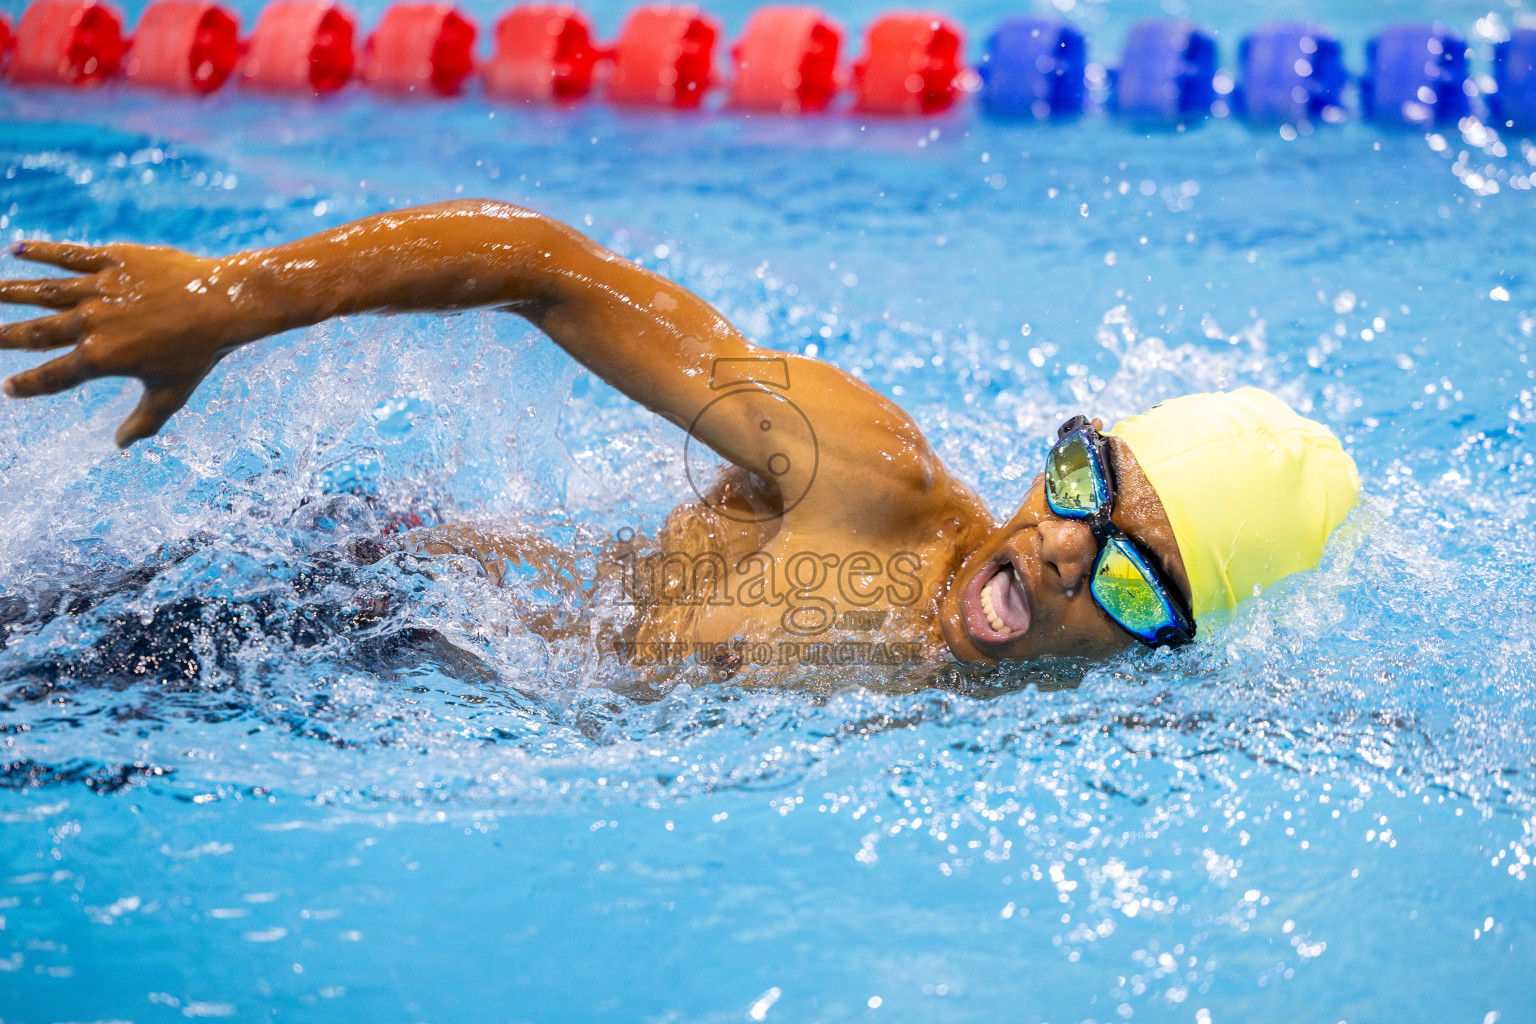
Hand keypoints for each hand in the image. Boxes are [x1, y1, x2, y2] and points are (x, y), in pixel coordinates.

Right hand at [1, 239, 247, 446]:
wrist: (224, 302)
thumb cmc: (200, 352)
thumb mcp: (172, 393)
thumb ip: (143, 422)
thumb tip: (121, 445)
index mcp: (101, 358)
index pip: (53, 376)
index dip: (28, 385)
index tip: (9, 388)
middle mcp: (91, 322)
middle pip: (36, 333)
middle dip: (5, 337)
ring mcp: (99, 288)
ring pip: (43, 290)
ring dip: (9, 291)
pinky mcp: (113, 259)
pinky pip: (70, 254)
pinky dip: (43, 251)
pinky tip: (18, 249)